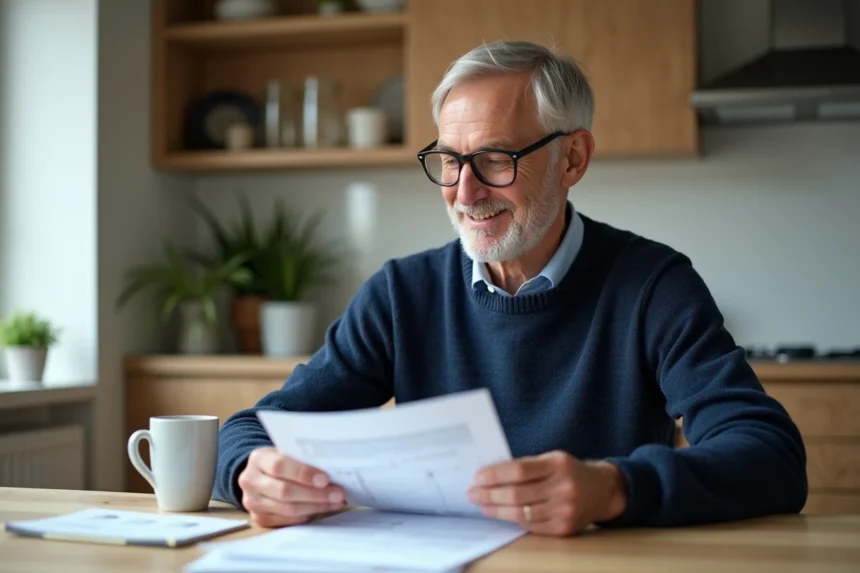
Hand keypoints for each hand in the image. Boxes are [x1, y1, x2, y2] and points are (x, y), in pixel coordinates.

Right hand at [237, 447, 346, 527]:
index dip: (303, 473)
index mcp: (257, 459)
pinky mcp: (259, 518)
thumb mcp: (285, 451)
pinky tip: (323, 508)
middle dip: (315, 494)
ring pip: (288, 509)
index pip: (279, 466)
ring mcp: (252, 502)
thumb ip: (301, 458)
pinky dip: (308, 514)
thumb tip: (332, 468)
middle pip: (284, 491)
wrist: (259, 474)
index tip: (325, 479)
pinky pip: (287, 520)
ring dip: (316, 506)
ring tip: (336, 501)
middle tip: (338, 493)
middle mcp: (250, 481)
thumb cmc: (279, 461)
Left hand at [467, 451, 626, 536]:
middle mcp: (563, 487)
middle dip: (490, 495)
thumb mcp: (552, 459)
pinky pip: (531, 526)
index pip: (519, 470)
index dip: (495, 475)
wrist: (603, 490)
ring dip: (497, 510)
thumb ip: (526, 466)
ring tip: (482, 505)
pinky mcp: (564, 528)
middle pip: (517, 494)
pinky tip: (502, 514)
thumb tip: (491, 474)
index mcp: (558, 464)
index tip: (478, 477)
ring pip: (522, 513)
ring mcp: (565, 510)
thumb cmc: (570, 471)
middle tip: (473, 494)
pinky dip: (514, 520)